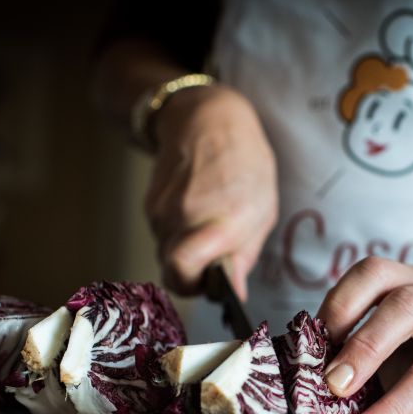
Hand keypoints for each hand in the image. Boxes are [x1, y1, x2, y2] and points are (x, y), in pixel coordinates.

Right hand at [144, 85, 277, 299]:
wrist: (207, 120)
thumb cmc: (245, 164)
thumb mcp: (263, 211)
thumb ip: (244, 256)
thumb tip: (234, 293)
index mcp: (220, 219)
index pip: (183, 268)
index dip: (192, 286)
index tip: (208, 285)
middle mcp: (185, 216)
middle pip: (173, 270)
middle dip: (192, 273)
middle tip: (214, 256)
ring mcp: (162, 210)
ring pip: (166, 252)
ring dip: (186, 249)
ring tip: (208, 221)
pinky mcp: (149, 205)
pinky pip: (161, 234)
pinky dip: (177, 232)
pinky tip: (195, 208)